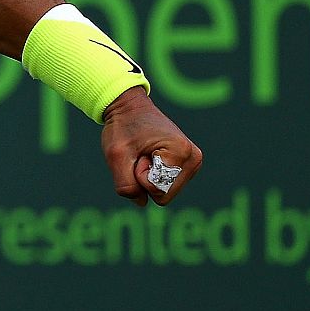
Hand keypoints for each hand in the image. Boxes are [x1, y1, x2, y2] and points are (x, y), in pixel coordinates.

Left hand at [100, 87, 203, 206]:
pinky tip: (149, 155)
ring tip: (144, 152)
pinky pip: (164, 185)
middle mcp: (194, 158)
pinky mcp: (186, 165)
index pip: (158, 191)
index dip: (139, 175)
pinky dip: (152, 174)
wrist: (128, 107)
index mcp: (182, 152)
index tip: (138, 152)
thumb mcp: (116, 155)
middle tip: (140, 153)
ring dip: (147, 176)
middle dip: (144, 177)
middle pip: (164, 194)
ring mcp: (192, 162)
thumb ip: (126, 185)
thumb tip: (142, 202)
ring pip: (164, 191)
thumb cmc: (122, 127)